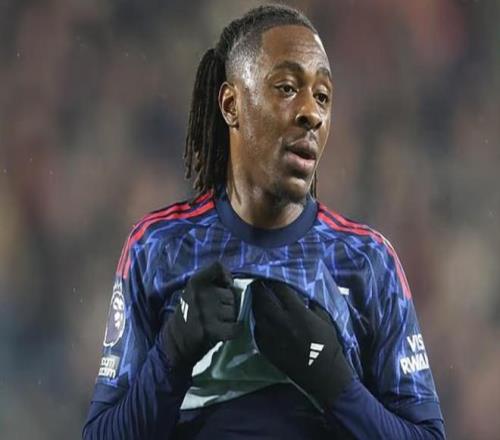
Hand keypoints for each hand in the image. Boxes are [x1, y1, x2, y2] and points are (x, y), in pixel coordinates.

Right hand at [162, 262, 240, 370]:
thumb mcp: (193, 291)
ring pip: (234, 311)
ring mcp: (206, 312)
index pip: (217, 267)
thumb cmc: (188, 313)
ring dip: (229, 318)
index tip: (225, 285)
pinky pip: (235, 327)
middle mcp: (201, 294)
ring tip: (217, 322)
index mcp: (195, 282)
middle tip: (215, 312)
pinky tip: (228, 331)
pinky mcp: (211, 330)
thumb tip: (232, 282)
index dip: (225, 275)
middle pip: (231, 294)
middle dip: (227, 303)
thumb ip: (210, 283)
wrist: (174, 341)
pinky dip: (235, 330)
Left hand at [251, 279, 352, 406]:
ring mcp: (270, 335)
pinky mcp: (265, 347)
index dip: (274, 280)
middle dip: (259, 287)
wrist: (323, 375)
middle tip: (258, 282)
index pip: (280, 289)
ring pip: (256, 312)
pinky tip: (258, 316)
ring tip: (256, 296)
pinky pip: (256, 329)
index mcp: (297, 312)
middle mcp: (281, 321)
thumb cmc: (328, 346)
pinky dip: (256, 320)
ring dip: (255, 302)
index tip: (271, 276)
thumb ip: (312, 304)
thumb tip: (303, 294)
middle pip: (264, 298)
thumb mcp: (325, 319)